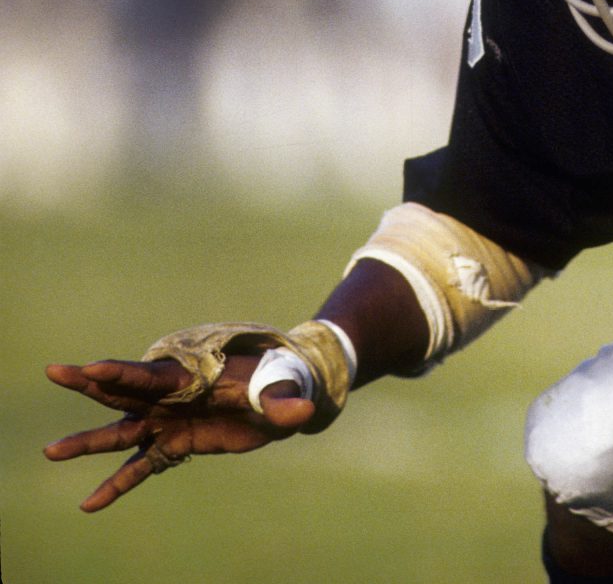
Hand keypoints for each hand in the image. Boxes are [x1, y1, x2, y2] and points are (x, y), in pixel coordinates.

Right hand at [43, 354, 314, 511]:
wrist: (283, 395)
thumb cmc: (281, 380)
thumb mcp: (284, 387)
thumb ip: (284, 400)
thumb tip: (301, 413)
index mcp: (194, 374)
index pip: (153, 373)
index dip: (123, 371)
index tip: (91, 368)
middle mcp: (172, 395)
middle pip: (125, 390)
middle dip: (90, 382)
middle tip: (55, 371)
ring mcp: (168, 420)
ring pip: (122, 432)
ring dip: (88, 442)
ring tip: (51, 452)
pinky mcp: (174, 444)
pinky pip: (140, 467)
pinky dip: (117, 485)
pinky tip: (90, 505)